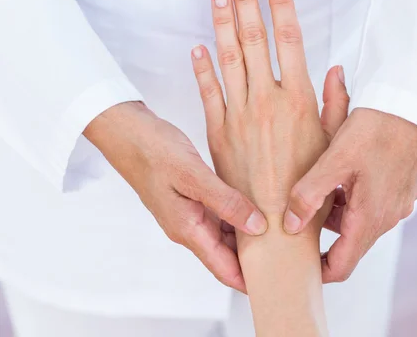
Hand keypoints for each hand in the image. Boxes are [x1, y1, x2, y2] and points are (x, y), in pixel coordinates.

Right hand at [84, 101, 266, 291]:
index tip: (277, 284)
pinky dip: (240, 215)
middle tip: (289, 256)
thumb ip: (225, 202)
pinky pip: (221, 215)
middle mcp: (189, 227)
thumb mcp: (193, 176)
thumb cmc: (155, 151)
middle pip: (228, 256)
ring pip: (226, 235)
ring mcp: (190, 213)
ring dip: (250, 236)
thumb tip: (258, 227)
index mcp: (188, 230)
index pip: (224, 270)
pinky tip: (258, 207)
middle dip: (256, 259)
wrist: (128, 132)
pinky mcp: (192, 198)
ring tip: (281, 233)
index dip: (250, 280)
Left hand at [190, 0, 348, 230]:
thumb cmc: (311, 190)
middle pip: (255, 41)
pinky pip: (208, 92)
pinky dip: (202, 68)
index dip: (282, 7)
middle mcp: (267, 102)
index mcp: (299, 102)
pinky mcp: (219, 133)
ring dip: (223, 23)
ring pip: (229, 59)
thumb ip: (334, 105)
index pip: (290, 41)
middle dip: (247, 2)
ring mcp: (240, 116)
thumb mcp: (333, 146)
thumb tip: (335, 70)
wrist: (276, 229)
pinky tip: (198, 46)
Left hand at [284, 108, 416, 282]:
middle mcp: (388, 216)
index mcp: (370, 217)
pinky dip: (352, 199)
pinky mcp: (401, 188)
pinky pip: (372, 204)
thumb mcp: (335, 160)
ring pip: (359, 220)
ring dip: (337, 213)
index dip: (319, 271)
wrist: (414, 104)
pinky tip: (340, 175)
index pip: (342, 265)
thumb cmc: (376, 129)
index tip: (298, 265)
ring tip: (315, 192)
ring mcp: (397, 202)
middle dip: (323, 237)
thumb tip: (290, 225)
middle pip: (349, 242)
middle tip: (297, 221)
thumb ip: (310, 194)